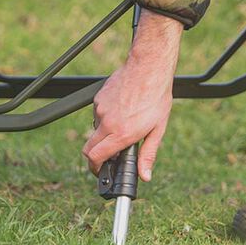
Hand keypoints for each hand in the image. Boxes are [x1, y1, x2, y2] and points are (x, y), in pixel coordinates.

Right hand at [82, 12, 181, 181]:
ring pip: (96, 129)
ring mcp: (100, 109)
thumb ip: (148, 154)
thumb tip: (144, 176)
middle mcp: (107, 123)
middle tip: (108, 157)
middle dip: (95, 157)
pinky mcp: (98, 98)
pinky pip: (98, 114)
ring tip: (124, 124)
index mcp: (122, 134)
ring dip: (105, 133)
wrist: (148, 69)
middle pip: (88, 148)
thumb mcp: (157, 129)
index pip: (95, 157)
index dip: (95, 168)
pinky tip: (122, 110)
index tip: (100, 171)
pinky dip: (106, 117)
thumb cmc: (156, 98)